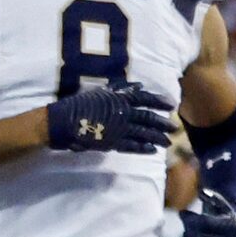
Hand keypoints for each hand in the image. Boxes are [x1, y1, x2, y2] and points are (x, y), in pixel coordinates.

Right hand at [43, 82, 173, 153]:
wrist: (61, 122)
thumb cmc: (77, 105)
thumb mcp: (99, 92)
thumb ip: (119, 88)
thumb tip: (138, 86)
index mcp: (119, 98)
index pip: (144, 98)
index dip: (159, 101)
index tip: (171, 105)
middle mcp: (122, 113)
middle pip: (147, 117)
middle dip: (162, 123)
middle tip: (174, 128)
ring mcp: (118, 129)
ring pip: (142, 133)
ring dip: (156, 137)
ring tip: (167, 142)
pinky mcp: (111, 143)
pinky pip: (131, 146)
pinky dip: (142, 148)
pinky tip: (152, 151)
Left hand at [178, 192, 235, 236]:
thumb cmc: (224, 214)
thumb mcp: (220, 203)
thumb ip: (211, 196)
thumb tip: (201, 192)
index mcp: (235, 227)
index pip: (204, 223)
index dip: (190, 218)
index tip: (182, 213)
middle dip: (189, 229)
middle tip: (185, 223)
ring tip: (188, 233)